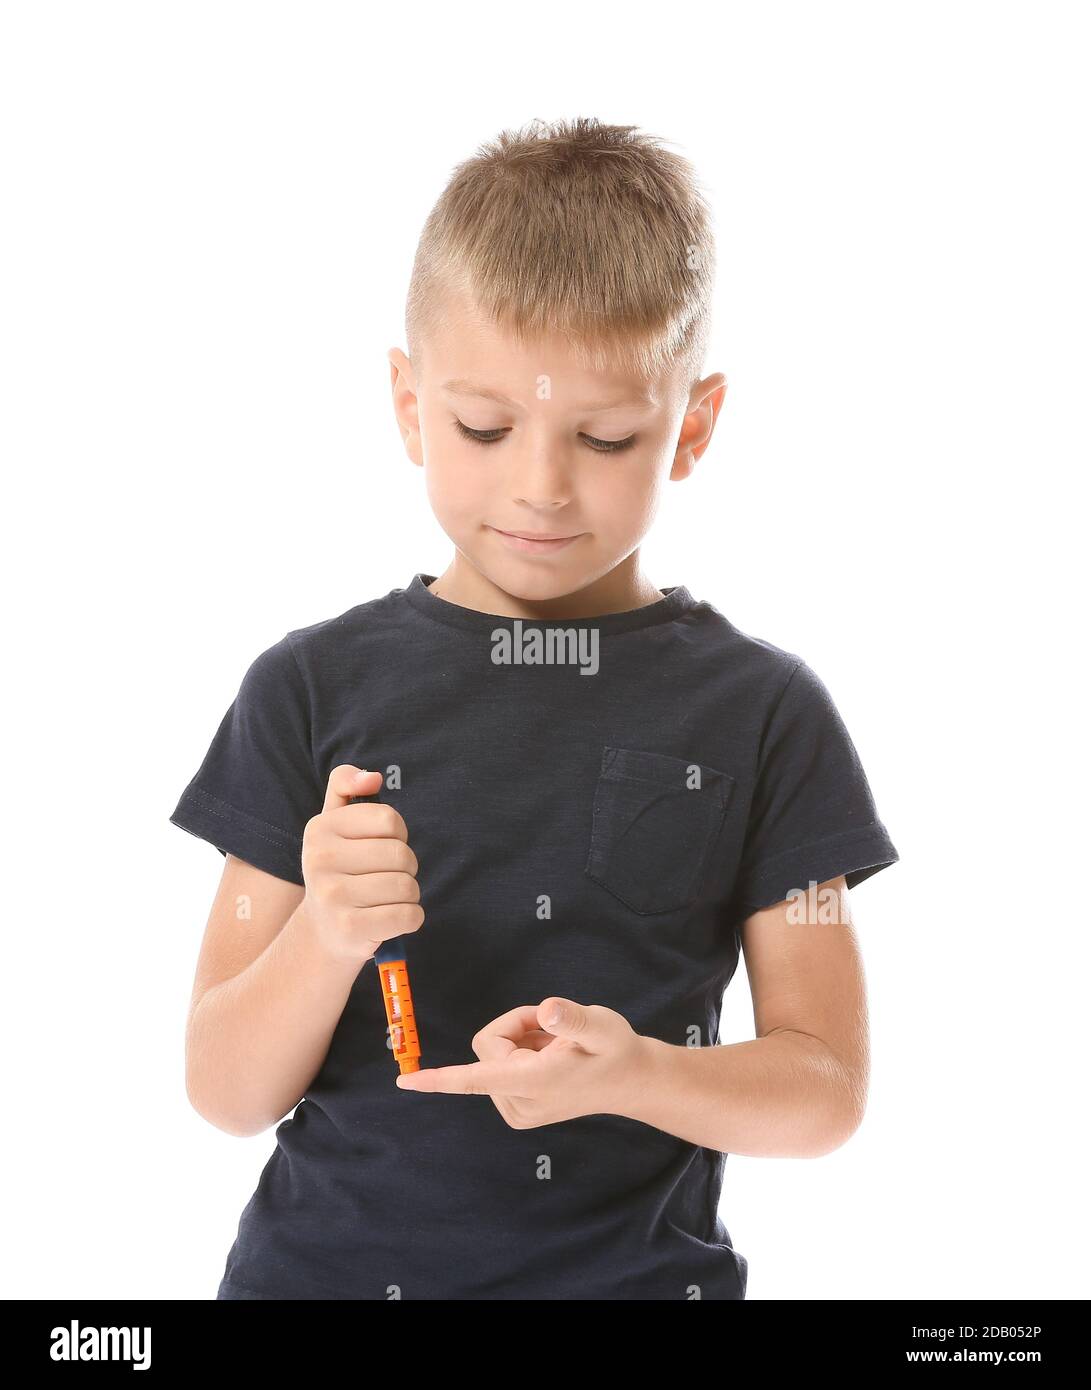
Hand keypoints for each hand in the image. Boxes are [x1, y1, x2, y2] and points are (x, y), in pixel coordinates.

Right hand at [299, 765, 423, 963]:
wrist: (323, 930)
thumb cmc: (340, 869)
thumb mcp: (334, 823)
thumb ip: (345, 785)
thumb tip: (372, 777)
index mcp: (319, 829)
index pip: (389, 819)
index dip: (398, 833)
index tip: (383, 845)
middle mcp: (319, 861)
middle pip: (401, 854)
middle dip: (406, 867)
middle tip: (388, 876)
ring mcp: (332, 897)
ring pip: (407, 886)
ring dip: (410, 894)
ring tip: (388, 898)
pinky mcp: (350, 928)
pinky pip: (409, 915)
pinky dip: (412, 918)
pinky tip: (392, 918)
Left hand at [394, 996, 651, 1128]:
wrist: (629, 1080)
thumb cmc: (616, 1049)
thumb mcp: (603, 1025)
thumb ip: (574, 1019)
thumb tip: (545, 1011)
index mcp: (534, 1083)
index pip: (475, 1079)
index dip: (439, 1079)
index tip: (405, 1082)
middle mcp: (519, 1103)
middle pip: (486, 1047)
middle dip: (515, 1026)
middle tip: (552, 1027)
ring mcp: (516, 1109)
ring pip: (491, 1053)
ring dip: (520, 1039)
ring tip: (556, 1045)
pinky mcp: (515, 1108)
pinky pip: (498, 1064)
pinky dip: (521, 1050)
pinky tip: (550, 1055)